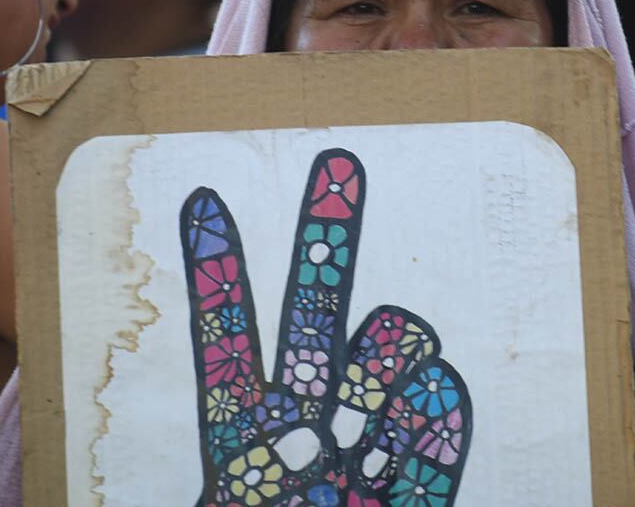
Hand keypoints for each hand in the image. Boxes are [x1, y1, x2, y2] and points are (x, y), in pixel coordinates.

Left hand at [180, 149, 472, 506]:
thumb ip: (194, 471)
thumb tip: (197, 435)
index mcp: (239, 443)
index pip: (225, 343)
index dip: (218, 276)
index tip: (204, 199)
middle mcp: (305, 431)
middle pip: (314, 312)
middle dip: (325, 237)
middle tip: (338, 161)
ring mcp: (366, 450)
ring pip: (388, 348)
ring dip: (385, 359)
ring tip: (362, 434)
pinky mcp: (418, 484)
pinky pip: (440, 416)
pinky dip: (435, 412)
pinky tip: (416, 432)